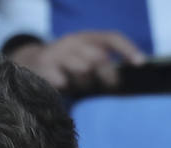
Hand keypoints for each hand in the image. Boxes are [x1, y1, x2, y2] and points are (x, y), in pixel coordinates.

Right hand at [8, 31, 145, 92]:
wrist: (29, 63)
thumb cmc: (66, 66)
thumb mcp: (85, 60)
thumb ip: (103, 67)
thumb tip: (124, 82)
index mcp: (87, 38)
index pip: (112, 37)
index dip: (127, 49)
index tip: (141, 63)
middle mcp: (74, 41)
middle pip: (99, 56)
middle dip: (108, 75)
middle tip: (109, 87)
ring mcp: (58, 52)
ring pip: (82, 68)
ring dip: (85, 83)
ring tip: (79, 86)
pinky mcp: (45, 65)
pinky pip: (62, 80)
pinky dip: (66, 86)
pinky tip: (63, 87)